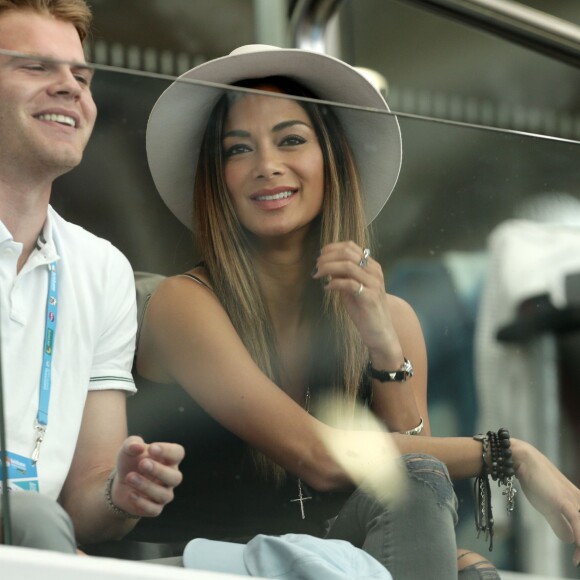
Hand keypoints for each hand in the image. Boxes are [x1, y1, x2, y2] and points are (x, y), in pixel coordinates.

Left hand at [110, 435, 184, 517]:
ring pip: (165, 494)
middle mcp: (171, 476)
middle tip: (142, 463)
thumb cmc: (131, 462)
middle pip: (175, 477)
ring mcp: (165, 493)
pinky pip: (154, 509)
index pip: (177, 453)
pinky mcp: (155, 508)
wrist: (121, 483)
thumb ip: (132, 444)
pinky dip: (142, 503)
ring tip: (129, 477)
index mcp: (170, 459)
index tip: (151, 448)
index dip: (167, 451)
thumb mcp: (128, 449)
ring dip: (147, 486)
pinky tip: (131, 494)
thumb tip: (137, 447)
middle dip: (159, 471)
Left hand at [313, 241, 401, 363]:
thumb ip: (342, 275)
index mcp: (371, 266)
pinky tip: (327, 288)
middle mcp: (374, 271)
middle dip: (328, 257)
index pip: (351, 247)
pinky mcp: (369, 297)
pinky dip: (334, 283)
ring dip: (328, 268)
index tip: (320, 255)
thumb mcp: (351, 288)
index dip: (333, 248)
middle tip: (316, 265)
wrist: (379, 331)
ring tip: (318, 274)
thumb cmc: (364, 309)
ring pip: (348, 266)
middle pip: (348, 253)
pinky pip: (348, 284)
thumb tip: (326, 265)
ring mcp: (374, 283)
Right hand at [513, 439, 579, 566]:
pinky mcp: (564, 501)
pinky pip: (578, 523)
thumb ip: (559, 523)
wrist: (523, 461)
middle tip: (578, 560)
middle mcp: (579, 501)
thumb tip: (571, 540)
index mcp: (578, 502)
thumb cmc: (533, 480)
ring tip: (577, 561)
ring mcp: (573, 501)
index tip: (578, 558)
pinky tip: (577, 550)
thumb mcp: (547, 507)